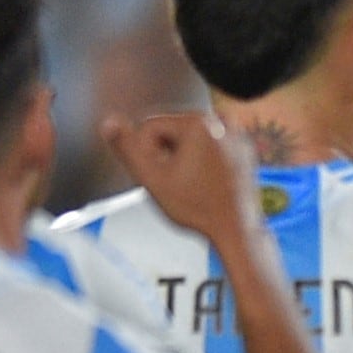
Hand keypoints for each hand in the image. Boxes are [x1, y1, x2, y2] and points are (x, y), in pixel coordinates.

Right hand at [100, 104, 262, 253]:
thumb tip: (108, 122)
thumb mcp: (152, 179)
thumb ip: (127, 149)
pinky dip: (202, 161)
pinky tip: (205, 183)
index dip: (145, 154)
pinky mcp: (244, 148)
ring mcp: (236, 134)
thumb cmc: (199, 209)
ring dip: (182, 159)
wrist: (238, 230)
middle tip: (177, 183)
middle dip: (165, 155)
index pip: (149, 127)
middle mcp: (221, 121)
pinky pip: (209, 147)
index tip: (160, 177)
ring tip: (192, 184)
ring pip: (188, 140)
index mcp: (198, 123)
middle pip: (170, 132)